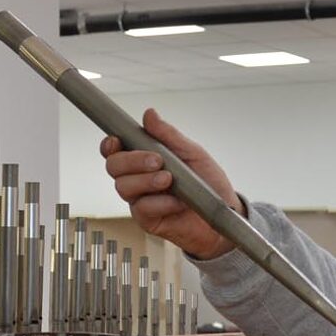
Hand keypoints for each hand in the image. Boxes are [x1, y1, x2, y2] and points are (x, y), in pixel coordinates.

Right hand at [100, 108, 242, 260]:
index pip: (115, 150)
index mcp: (144, 159)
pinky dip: (161, 203)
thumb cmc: (209, 183)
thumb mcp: (192, 153)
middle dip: (132, 160)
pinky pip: (141, 208)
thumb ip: (169, 135)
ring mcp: (140, 199)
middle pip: (114, 166)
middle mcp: (138, 178)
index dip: (110, 145)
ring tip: (169, 180)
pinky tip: (177, 202)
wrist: (224, 212)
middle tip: (157, 160)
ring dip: (146, 181)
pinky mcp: (147, 219)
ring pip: (124, 187)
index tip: (117, 140)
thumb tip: (150, 115)